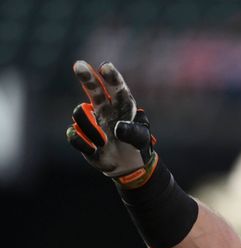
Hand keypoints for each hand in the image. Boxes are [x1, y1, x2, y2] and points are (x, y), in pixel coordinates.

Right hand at [66, 61, 156, 186]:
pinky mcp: (81, 135)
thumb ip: (133, 132)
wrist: (126, 165)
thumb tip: (116, 127)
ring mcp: (91, 120)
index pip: (117, 89)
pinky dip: (83, 143)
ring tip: (105, 143)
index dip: (112, 77)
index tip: (105, 66)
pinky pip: (74, 136)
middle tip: (79, 65)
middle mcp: (104, 108)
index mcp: (122, 106)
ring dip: (92, 131)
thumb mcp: (141, 140)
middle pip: (94, 90)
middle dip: (87, 77)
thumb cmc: (136, 146)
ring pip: (80, 114)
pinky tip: (93, 149)